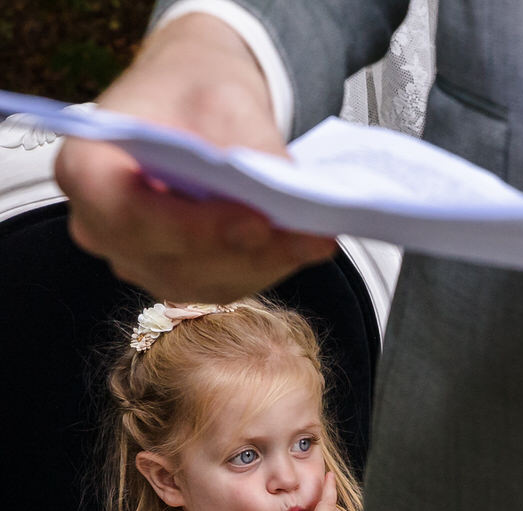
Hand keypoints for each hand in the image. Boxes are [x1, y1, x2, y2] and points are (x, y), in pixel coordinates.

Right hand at [54, 14, 335, 301]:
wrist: (192, 103)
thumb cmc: (191, 93)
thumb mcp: (222, 98)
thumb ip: (248, 144)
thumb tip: (287, 189)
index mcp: (86, 168)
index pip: (128, 215)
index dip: (194, 228)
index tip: (255, 222)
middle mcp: (100, 224)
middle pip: (169, 259)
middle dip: (243, 253)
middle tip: (303, 237)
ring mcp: (136, 257)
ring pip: (201, 281)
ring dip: (264, 265)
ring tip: (315, 240)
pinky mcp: (175, 273)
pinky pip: (220, 283)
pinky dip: (266, 268)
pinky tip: (304, 247)